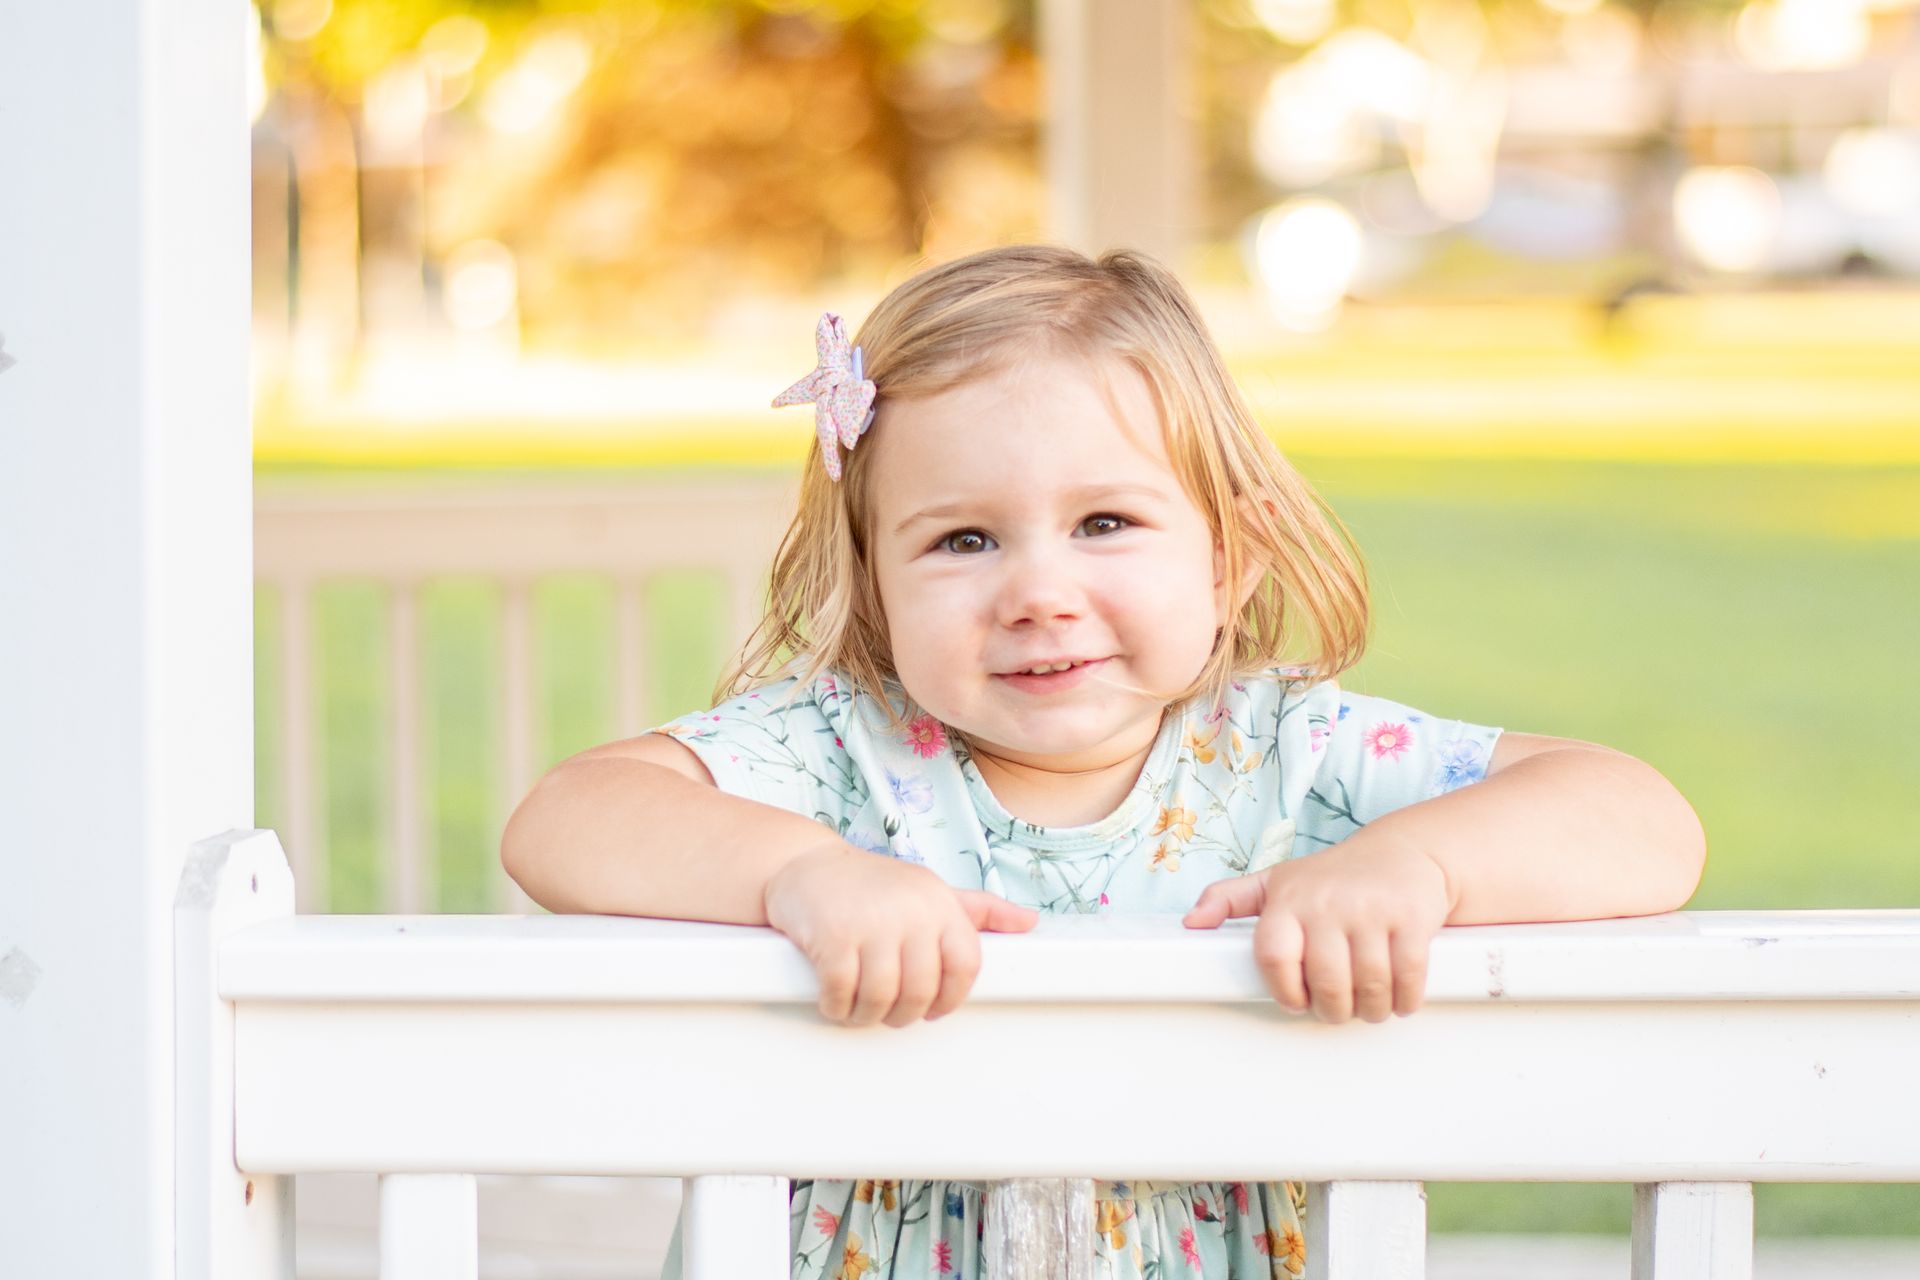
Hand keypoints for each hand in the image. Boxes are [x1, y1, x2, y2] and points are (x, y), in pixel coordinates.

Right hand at [764, 843, 1038, 1026]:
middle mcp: (912, 911)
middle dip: (904, 1014)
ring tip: (859, 1010)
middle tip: (889, 1014)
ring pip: (883, 996)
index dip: (951, 998)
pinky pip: (843, 992)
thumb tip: (1029, 922)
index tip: (932, 1009)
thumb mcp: (930, 891)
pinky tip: (835, 1002)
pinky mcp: (834, 935)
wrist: (806, 864)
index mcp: (940, 903)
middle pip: (922, 989)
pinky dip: (838, 1007)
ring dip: (868, 1015)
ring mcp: (872, 922)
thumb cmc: (874, 885)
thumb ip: (979, 910)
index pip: (966, 965)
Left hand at [1182, 834, 1454, 1023]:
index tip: (1297, 1001)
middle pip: (1327, 983)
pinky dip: (1405, 999)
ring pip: (1369, 986)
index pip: (1274, 956)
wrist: (1405, 851)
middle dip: (1334, 1009)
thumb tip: (1191, 922)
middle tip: (1340, 1008)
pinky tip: (1399, 998)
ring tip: (1370, 1005)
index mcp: (1290, 898)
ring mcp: (1371, 910)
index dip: (1285, 991)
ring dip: (1372, 1009)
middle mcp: (1328, 902)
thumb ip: (1231, 900)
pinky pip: (1408, 976)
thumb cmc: (1333, 876)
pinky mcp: (1412, 918)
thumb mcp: (1278, 881)